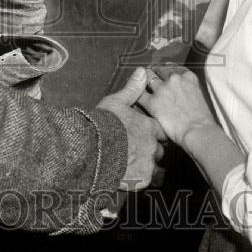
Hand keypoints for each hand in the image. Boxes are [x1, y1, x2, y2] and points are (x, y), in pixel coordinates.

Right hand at [96, 68, 165, 190]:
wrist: (91, 149)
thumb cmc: (103, 123)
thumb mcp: (116, 102)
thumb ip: (132, 89)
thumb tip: (143, 72)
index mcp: (149, 127)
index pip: (160, 131)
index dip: (153, 132)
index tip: (145, 134)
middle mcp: (152, 145)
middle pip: (159, 149)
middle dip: (150, 150)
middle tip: (136, 150)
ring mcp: (148, 163)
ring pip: (154, 166)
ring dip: (147, 165)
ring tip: (133, 165)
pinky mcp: (143, 179)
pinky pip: (147, 180)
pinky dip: (140, 178)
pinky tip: (130, 176)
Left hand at [137, 63, 216, 148]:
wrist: (199, 131)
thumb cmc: (203, 120)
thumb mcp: (200, 96)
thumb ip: (188, 89)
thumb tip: (180, 92)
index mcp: (188, 76)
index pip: (171, 67)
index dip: (164, 71)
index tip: (160, 74)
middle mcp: (174, 79)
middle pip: (158, 69)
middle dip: (153, 73)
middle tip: (148, 79)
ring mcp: (163, 89)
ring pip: (147, 77)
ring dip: (143, 81)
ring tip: (139, 86)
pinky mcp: (153, 102)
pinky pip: (139, 94)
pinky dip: (136, 95)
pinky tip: (135, 99)